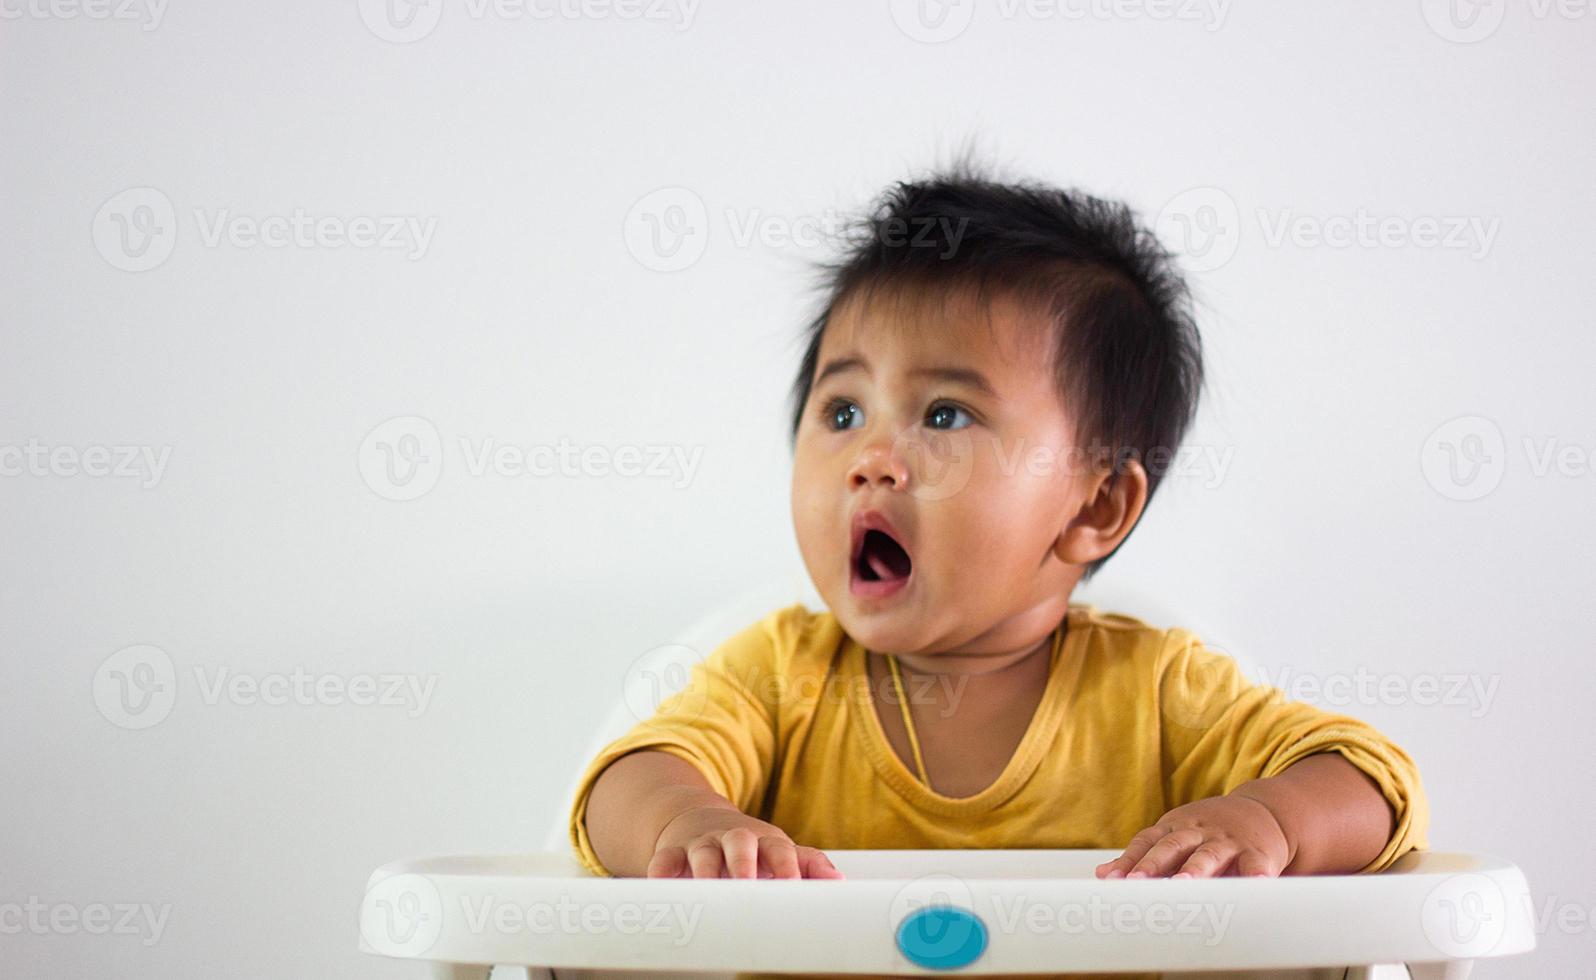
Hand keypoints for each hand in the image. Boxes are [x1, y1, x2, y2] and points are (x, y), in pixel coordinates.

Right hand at [648, 805, 845, 879]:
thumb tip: (838, 882)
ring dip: (704, 870)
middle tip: (747, 884)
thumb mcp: (777, 849)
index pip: (778, 850)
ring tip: (707, 890)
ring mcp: (700, 843)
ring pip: (701, 852)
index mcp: (762, 840)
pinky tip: (660, 887)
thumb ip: (807, 864)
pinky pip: (663, 860)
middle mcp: (732, 838)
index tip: (792, 886)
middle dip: (743, 863)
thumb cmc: (748, 846)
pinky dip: (661, 873)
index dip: (786, 866)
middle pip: (739, 843)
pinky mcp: (671, 852)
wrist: (699, 818)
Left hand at [1094, 793, 1292, 878]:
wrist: (1265, 810)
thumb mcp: (1176, 836)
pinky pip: (1255, 865)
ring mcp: (1228, 841)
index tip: (1112, 880)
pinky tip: (1254, 885)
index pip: (1147, 843)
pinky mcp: (1258, 852)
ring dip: (1195, 870)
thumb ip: (1142, 856)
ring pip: (1209, 855)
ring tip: (1183, 884)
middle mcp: (1198, 831)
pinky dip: (1255, 875)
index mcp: (1175, 828)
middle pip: (1173, 846)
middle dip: (1154, 864)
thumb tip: (1103, 874)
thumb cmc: (1210, 832)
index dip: (1130, 860)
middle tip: (1138, 882)